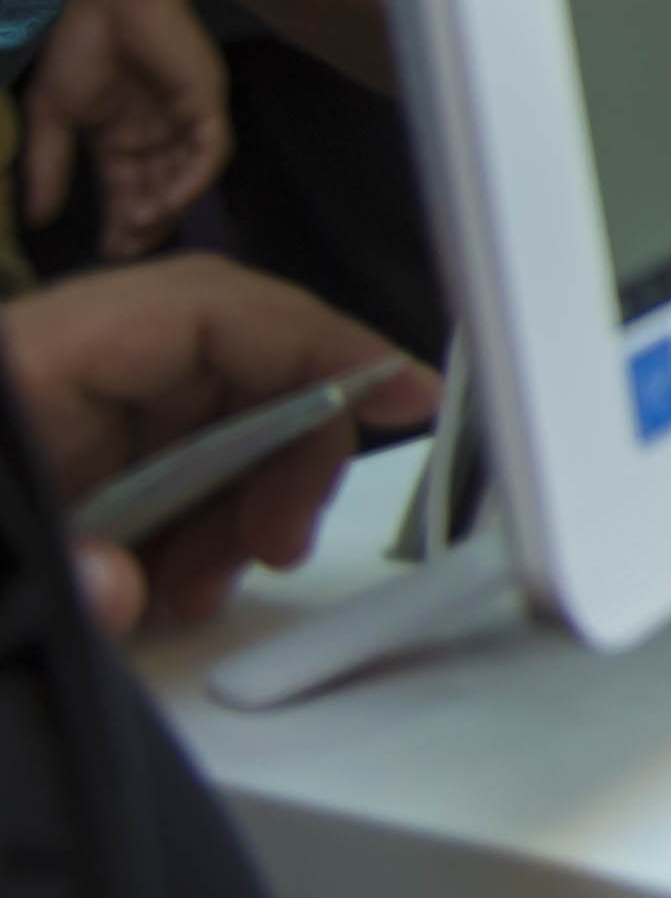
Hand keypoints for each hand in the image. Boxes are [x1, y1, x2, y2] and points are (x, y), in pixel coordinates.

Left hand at [2, 257, 434, 639]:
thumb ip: (48, 566)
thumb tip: (115, 587)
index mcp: (27, 362)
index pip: (208, 310)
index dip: (320, 343)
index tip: (406, 396)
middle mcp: (61, 370)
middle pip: (234, 362)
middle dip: (288, 450)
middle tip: (282, 541)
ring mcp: (68, 415)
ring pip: (214, 418)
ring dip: (245, 504)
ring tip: (205, 588)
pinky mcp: (72, 461)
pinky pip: (175, 466)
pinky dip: (201, 525)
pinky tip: (173, 583)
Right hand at [22, 0, 229, 259]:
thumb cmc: (80, 45)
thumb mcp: (53, 114)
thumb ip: (49, 164)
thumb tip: (37, 218)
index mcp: (124, 136)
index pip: (126, 190)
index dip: (119, 222)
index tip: (108, 252)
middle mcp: (159, 133)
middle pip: (159, 191)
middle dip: (145, 224)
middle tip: (126, 251)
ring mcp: (186, 118)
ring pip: (186, 177)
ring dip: (166, 206)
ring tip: (138, 226)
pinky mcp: (207, 103)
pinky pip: (210, 151)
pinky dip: (191, 179)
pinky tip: (165, 201)